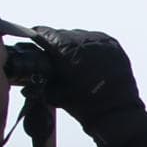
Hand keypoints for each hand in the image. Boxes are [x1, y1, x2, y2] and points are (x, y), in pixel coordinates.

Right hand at [22, 27, 144, 126]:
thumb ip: (40, 80)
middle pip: (62, 34)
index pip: (44, 32)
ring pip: (79, 36)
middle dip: (56, 44)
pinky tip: (88, 60)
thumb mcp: (54, 93)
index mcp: (66, 50)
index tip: (35, 43)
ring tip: (73, 61)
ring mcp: (101, 41)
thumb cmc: (85, 106)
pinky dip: (90, 48)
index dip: (37, 38)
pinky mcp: (114, 45)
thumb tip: (29, 79)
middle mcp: (84, 40)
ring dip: (74, 45)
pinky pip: (96, 40)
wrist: (117, 113)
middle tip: (54, 57)